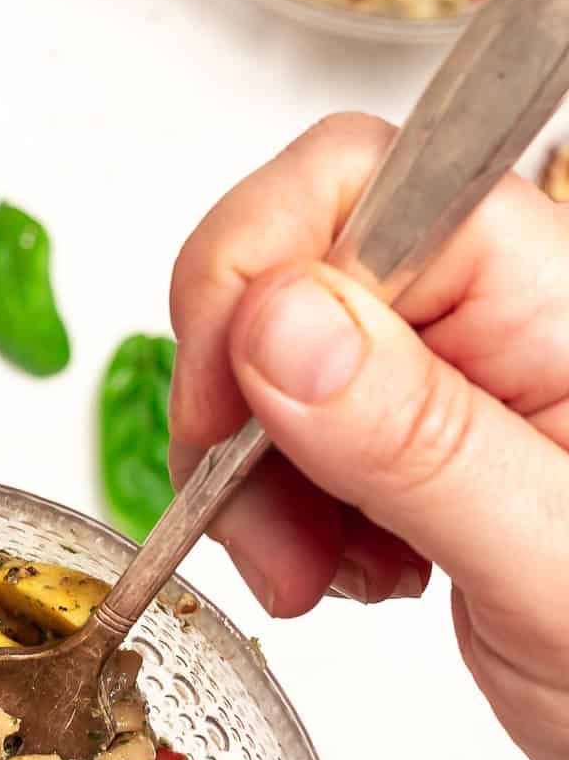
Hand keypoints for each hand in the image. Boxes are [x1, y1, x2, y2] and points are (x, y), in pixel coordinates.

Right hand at [170, 112, 568, 759]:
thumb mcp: (547, 559)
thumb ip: (417, 437)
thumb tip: (274, 321)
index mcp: (548, 296)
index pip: (348, 185)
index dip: (247, 286)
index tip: (224, 426)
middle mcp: (495, 313)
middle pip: (287, 274)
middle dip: (237, 407)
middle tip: (274, 539)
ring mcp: (452, 377)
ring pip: (271, 366)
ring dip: (255, 482)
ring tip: (321, 574)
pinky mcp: (419, 440)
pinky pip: (296, 436)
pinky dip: (285, 513)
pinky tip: (354, 571)